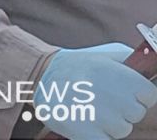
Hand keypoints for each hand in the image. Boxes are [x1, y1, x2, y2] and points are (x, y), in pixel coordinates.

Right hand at [37, 43, 156, 139]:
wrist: (40, 74)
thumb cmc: (79, 64)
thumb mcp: (108, 54)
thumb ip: (135, 63)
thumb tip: (152, 72)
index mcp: (124, 77)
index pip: (149, 96)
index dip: (135, 94)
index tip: (120, 90)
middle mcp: (117, 97)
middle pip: (135, 114)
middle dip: (121, 108)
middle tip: (99, 97)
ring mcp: (102, 118)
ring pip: (121, 130)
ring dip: (107, 122)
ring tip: (88, 107)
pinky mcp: (86, 134)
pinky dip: (97, 135)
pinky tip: (88, 125)